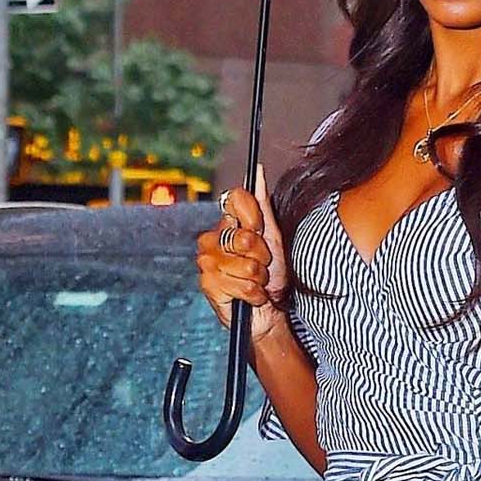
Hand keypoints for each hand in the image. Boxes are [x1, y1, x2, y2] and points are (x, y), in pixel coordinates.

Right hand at [195, 167, 288, 333]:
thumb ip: (262, 205)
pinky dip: (253, 294)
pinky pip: (241, 285)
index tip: (261, 232)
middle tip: (262, 266)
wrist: (268, 311)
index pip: (236, 198)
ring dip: (259, 279)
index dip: (254, 218)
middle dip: (262, 256)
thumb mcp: (272, 237)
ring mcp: (207, 261)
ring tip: (257, 283)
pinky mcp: (208, 284)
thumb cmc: (271, 275)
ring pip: (245, 265)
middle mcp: (213, 239)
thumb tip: (257, 170)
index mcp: (227, 223)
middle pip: (245, 236)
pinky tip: (250, 297)